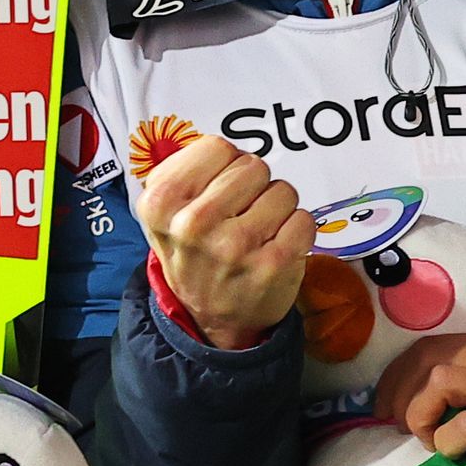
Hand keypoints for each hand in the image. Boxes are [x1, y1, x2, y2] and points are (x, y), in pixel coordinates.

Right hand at [131, 128, 313, 350]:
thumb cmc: (194, 256)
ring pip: (283, 191)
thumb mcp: (163, 214)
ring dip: (276, 208)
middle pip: (253, 165)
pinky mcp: (273, 263)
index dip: (224, 164)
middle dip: (253, 185)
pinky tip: (276, 245)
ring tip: (258, 231)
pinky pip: (304, 219)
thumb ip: (183, 171)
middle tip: (240, 213)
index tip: (218, 186)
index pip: (216, 147)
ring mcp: (235, 245)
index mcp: (161, 204)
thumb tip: (222, 146)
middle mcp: (193, 224)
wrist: (210, 318)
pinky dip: (296, 229)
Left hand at [374, 330, 465, 465]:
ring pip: (440, 381)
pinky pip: (463, 425)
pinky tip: (452, 452)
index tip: (386, 402)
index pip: (432, 345)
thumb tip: (405, 389)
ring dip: (419, 413)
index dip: (398, 374)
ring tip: (426, 437)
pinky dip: (445, 440)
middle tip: (395, 423)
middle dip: (399, 392)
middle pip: (430, 359)